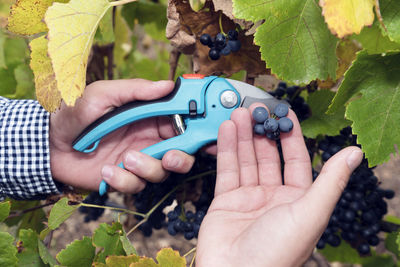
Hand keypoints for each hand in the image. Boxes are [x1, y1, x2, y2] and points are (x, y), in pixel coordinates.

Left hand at [49, 79, 194, 192]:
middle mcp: (148, 139)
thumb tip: (168, 85)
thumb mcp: (103, 94)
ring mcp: (138, 160)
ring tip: (125, 160)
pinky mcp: (124, 178)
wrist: (47, 144)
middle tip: (168, 157)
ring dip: (146, 168)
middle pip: (181, 153)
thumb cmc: (75, 112)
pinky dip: (123, 180)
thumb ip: (135, 90)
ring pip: (161, 172)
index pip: (182, 123)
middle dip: (180, 158)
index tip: (205, 135)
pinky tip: (106, 170)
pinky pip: (136, 185)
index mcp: (150, 117)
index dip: (197, 129)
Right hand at [196, 104, 362, 266]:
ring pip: (246, 159)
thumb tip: (356, 153)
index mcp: (297, 200)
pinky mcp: (225, 201)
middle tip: (256, 108)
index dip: (291, 135)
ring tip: (239, 113)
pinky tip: (227, 130)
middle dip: (262, 131)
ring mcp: (248, 198)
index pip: (296, 159)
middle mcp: (273, 197)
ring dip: (243, 136)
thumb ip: (331, 181)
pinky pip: (227, 169)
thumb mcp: (310, 213)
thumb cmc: (277, 252)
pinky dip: (227, 149)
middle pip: (268, 156)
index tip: (285, 112)